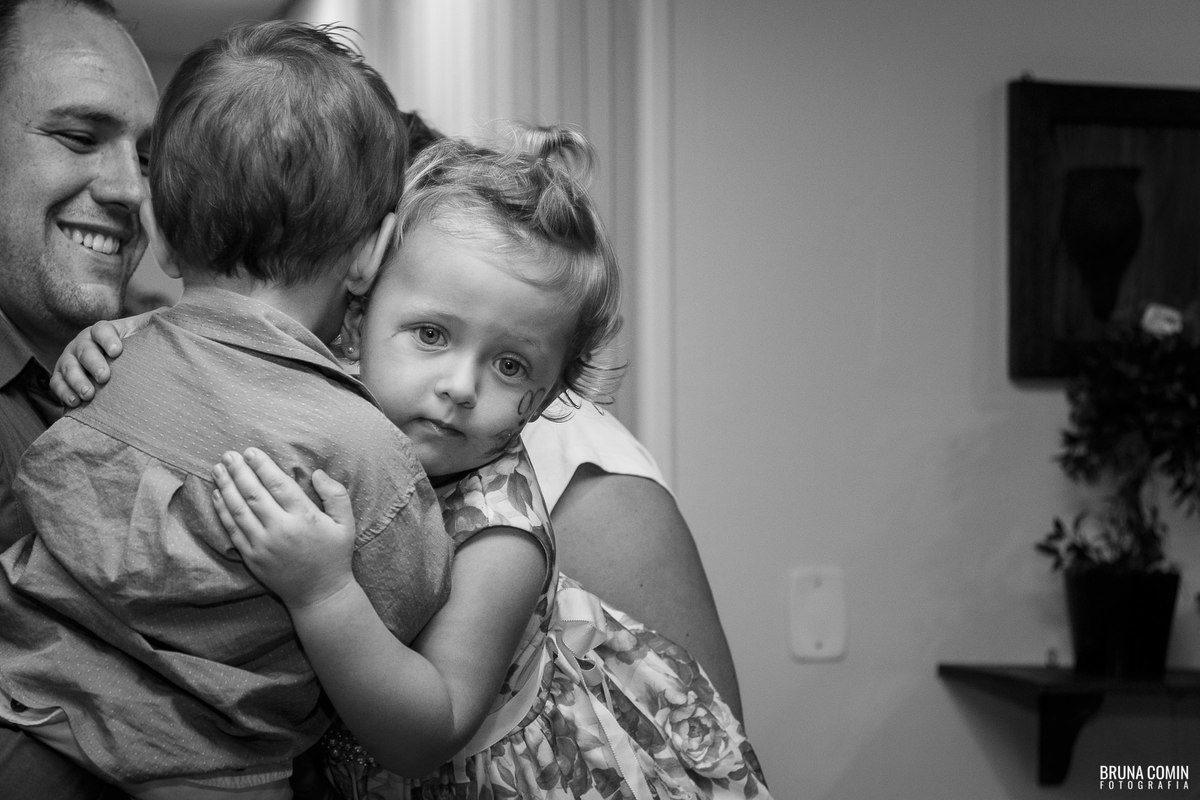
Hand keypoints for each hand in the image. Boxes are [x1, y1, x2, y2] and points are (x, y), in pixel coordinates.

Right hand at [49, 311, 155, 406]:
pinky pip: (57, 384)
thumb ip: (162, 324)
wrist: (118, 368)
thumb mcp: (147, 333)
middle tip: (105, 377)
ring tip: (89, 394)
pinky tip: (74, 403)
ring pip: (68, 367)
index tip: (118, 351)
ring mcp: (70, 360)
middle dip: (93, 363)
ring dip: (77, 381)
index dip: (108, 338)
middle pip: (84, 349)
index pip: (102, 329)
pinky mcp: (62, 377)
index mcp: (105, 331)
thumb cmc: (136, 348)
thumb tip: (186, 315)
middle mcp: (84, 343)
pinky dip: (63, 393)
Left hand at [211, 448, 356, 608]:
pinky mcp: (251, 557)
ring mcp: (263, 545)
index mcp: (304, 517)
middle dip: (239, 471)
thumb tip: (317, 473)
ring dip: (226, 486)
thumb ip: (336, 495)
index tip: (251, 452)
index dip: (262, 466)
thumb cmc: (334, 556)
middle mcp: (280, 529)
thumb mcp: (346, 524)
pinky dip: (223, 510)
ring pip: (239, 510)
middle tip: (229, 454)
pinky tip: (217, 495)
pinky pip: (232, 529)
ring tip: (218, 469)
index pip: (278, 484)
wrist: (320, 594)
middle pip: (253, 493)